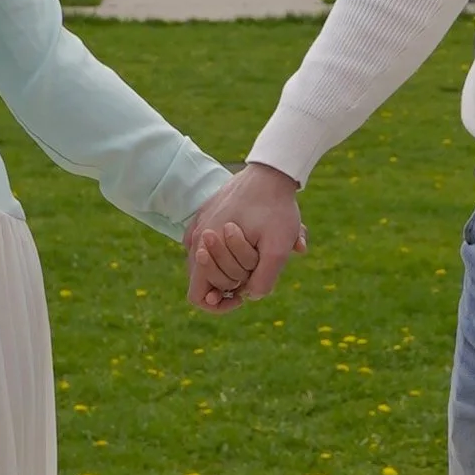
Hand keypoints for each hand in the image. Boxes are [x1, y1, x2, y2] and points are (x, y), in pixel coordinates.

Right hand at [185, 162, 307, 310]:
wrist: (272, 170)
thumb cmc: (275, 209)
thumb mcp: (279, 248)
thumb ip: (264, 279)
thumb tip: (250, 295)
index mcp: (205, 250)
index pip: (198, 297)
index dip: (219, 304)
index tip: (242, 293)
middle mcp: (195, 240)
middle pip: (207, 280)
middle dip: (233, 278)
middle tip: (257, 261)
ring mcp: (198, 225)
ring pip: (210, 261)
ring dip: (234, 262)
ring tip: (259, 245)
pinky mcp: (205, 214)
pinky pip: (211, 242)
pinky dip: (228, 246)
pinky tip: (249, 234)